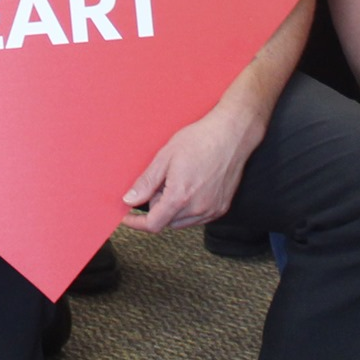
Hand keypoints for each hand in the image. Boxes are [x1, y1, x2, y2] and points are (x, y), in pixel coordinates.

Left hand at [120, 104, 255, 233]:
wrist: (231, 135)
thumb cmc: (200, 140)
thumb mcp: (165, 157)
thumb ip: (146, 183)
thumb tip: (129, 200)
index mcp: (180, 196)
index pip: (153, 224)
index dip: (137, 223)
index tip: (128, 218)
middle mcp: (197, 208)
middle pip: (166, 222)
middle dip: (157, 207)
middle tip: (160, 183)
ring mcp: (211, 210)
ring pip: (181, 222)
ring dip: (172, 210)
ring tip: (177, 182)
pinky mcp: (221, 208)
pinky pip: (197, 218)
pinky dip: (188, 209)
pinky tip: (190, 188)